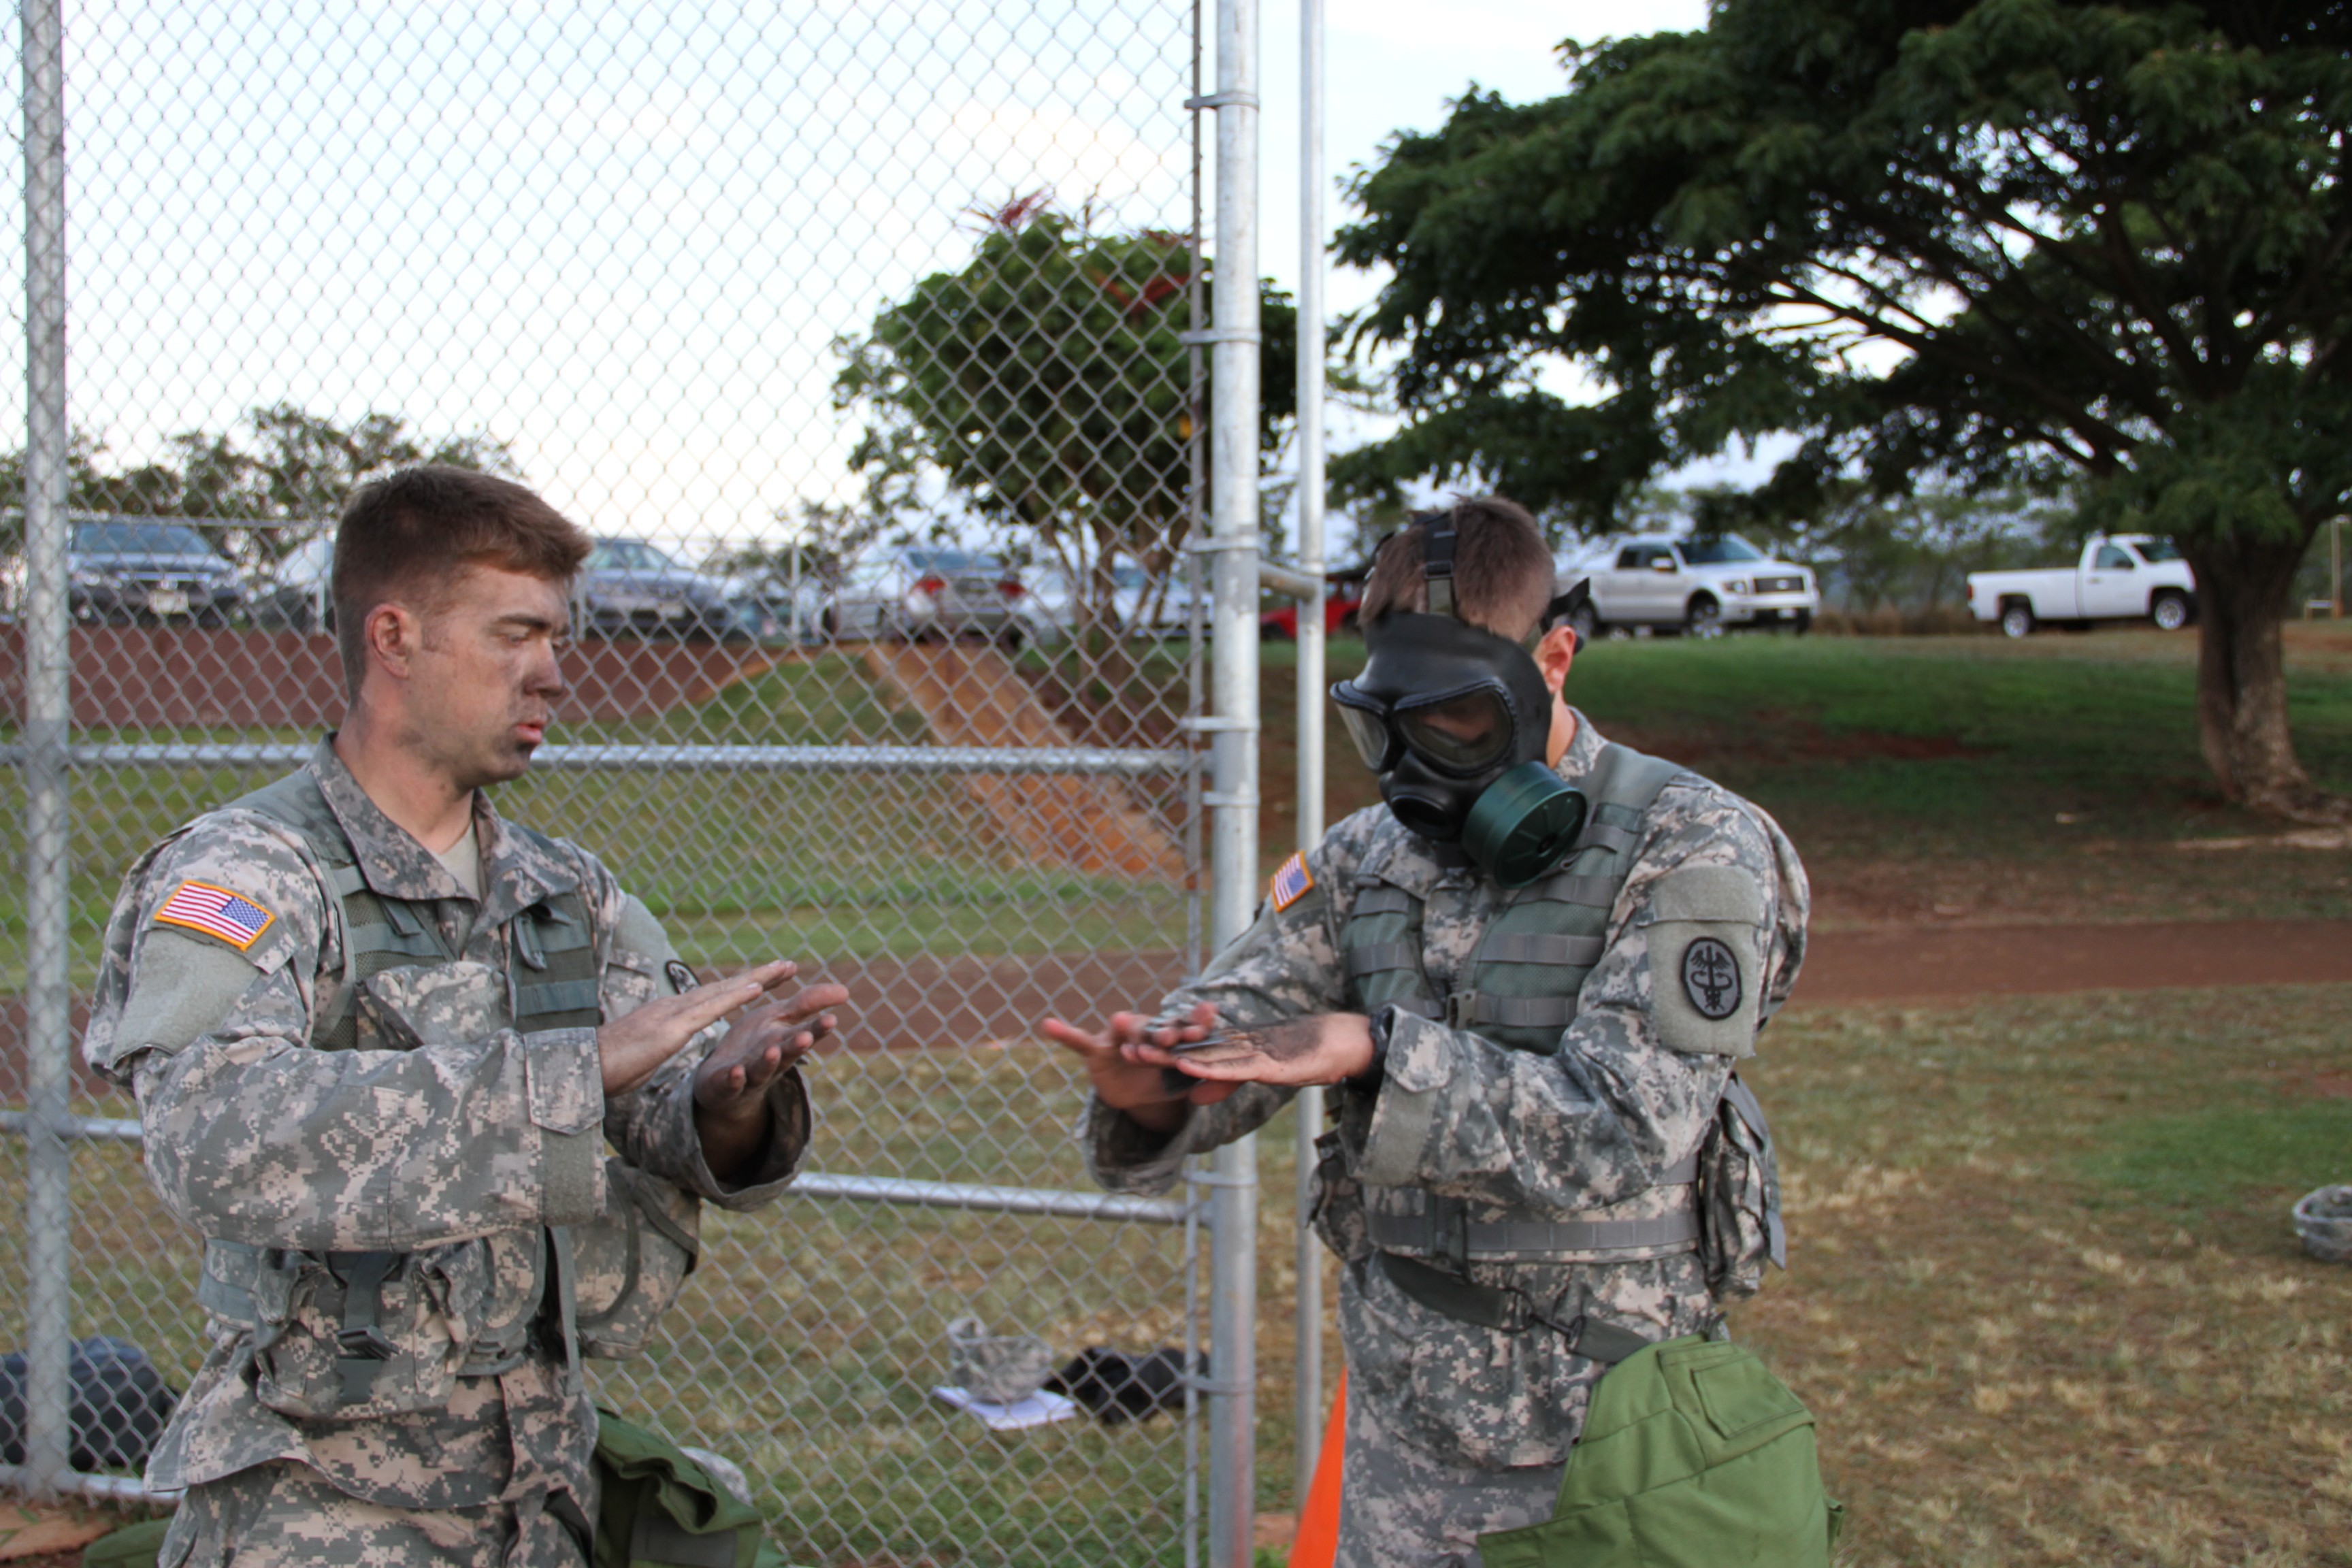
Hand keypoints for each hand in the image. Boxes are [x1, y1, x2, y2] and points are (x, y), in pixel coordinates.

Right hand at [599, 960, 798, 1097]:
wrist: (581, 1067)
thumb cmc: (605, 1067)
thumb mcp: (640, 1055)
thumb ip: (654, 1045)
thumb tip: (658, 1043)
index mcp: (667, 1016)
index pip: (711, 999)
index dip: (740, 988)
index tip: (766, 980)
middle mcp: (672, 1008)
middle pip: (723, 988)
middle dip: (758, 976)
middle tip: (788, 966)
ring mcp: (672, 1015)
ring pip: (722, 992)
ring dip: (756, 979)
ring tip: (784, 970)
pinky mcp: (670, 1028)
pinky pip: (709, 1009)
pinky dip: (734, 997)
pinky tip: (756, 989)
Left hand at [690, 968, 849, 1182]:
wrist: (723, 1080)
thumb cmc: (756, 1044)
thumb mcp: (780, 1018)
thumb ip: (808, 1003)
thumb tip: (846, 990)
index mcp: (785, 1042)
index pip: (805, 1033)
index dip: (817, 1029)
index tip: (831, 1019)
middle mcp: (772, 1061)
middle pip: (787, 1054)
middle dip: (796, 1046)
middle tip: (806, 1037)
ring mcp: (750, 1076)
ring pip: (761, 1070)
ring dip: (767, 1062)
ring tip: (772, 1051)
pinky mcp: (726, 1086)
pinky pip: (730, 1085)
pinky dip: (734, 1079)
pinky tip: (736, 1072)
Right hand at [1040, 1001, 1231, 1131]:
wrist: (1136, 1092)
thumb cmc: (1165, 1079)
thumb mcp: (1185, 1079)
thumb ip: (1200, 1073)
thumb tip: (1228, 1076)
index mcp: (1170, 1035)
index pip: (1185, 1028)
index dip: (1195, 1024)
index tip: (1210, 1016)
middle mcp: (1145, 1031)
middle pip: (1154, 1030)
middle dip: (1161, 1032)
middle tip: (1170, 1036)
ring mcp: (1119, 1040)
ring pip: (1122, 1033)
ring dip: (1122, 1028)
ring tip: (1119, 1021)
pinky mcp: (1097, 1051)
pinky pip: (1079, 1042)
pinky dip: (1064, 1034)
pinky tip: (1048, 1026)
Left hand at [1131, 1012, 1374, 1087]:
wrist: (1342, 1041)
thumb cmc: (1303, 1056)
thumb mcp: (1257, 1075)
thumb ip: (1224, 1084)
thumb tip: (1192, 1096)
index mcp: (1231, 1047)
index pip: (1189, 1049)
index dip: (1160, 1048)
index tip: (1129, 1046)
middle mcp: (1237, 1045)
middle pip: (1189, 1047)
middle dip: (1156, 1047)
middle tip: (1122, 1044)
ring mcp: (1251, 1052)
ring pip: (1205, 1054)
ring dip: (1172, 1055)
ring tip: (1141, 1051)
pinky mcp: (1267, 1063)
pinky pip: (1233, 1068)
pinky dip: (1209, 1069)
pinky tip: (1187, 1069)